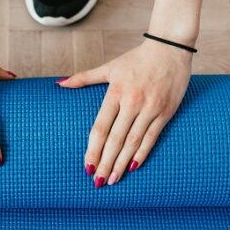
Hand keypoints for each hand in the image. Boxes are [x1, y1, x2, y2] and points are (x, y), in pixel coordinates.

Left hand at [57, 39, 192, 186]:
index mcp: (116, 92)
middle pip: (115, 139)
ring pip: (133, 141)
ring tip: (113, 179)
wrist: (170, 48)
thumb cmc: (137, 58)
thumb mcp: (109, 67)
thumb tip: (59, 84)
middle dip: (105, 162)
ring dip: (122, 163)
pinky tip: (133, 167)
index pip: (101, 127)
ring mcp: (150, 108)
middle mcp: (132, 102)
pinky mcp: (165, 112)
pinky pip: (152, 137)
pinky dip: (143, 153)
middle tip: (98, 182)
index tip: (87, 166)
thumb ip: (84, 78)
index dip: (93, 149)